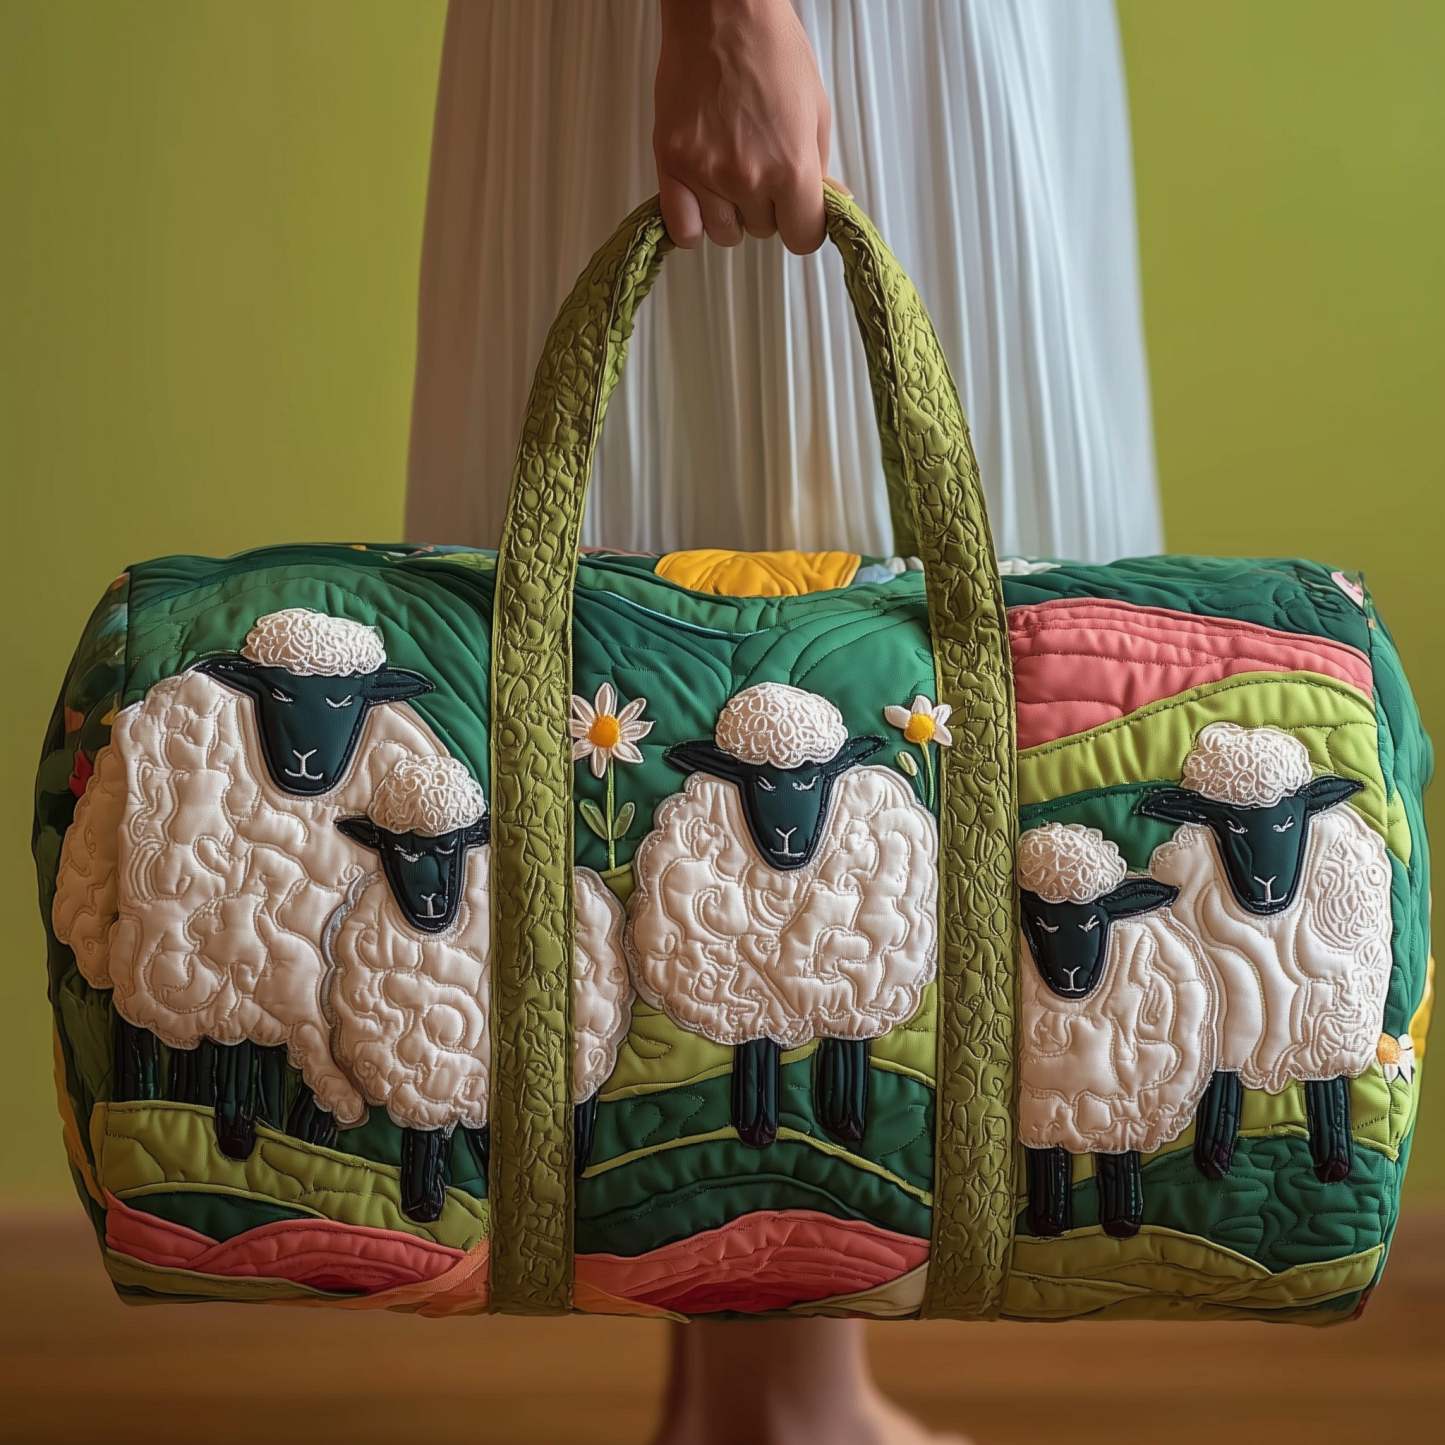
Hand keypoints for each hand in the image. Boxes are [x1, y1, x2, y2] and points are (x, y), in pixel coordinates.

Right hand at [655, 0, 831, 252]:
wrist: (721, 12)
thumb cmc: (770, 48)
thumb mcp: (814, 110)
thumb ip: (819, 167)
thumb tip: (830, 203)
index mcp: (791, 167)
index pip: (803, 238)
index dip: (803, 225)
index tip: (797, 211)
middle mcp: (747, 177)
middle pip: (762, 232)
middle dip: (765, 207)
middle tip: (759, 167)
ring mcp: (705, 173)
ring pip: (723, 233)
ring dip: (729, 213)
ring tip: (729, 173)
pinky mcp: (672, 164)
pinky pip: (682, 229)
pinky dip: (693, 223)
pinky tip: (701, 199)